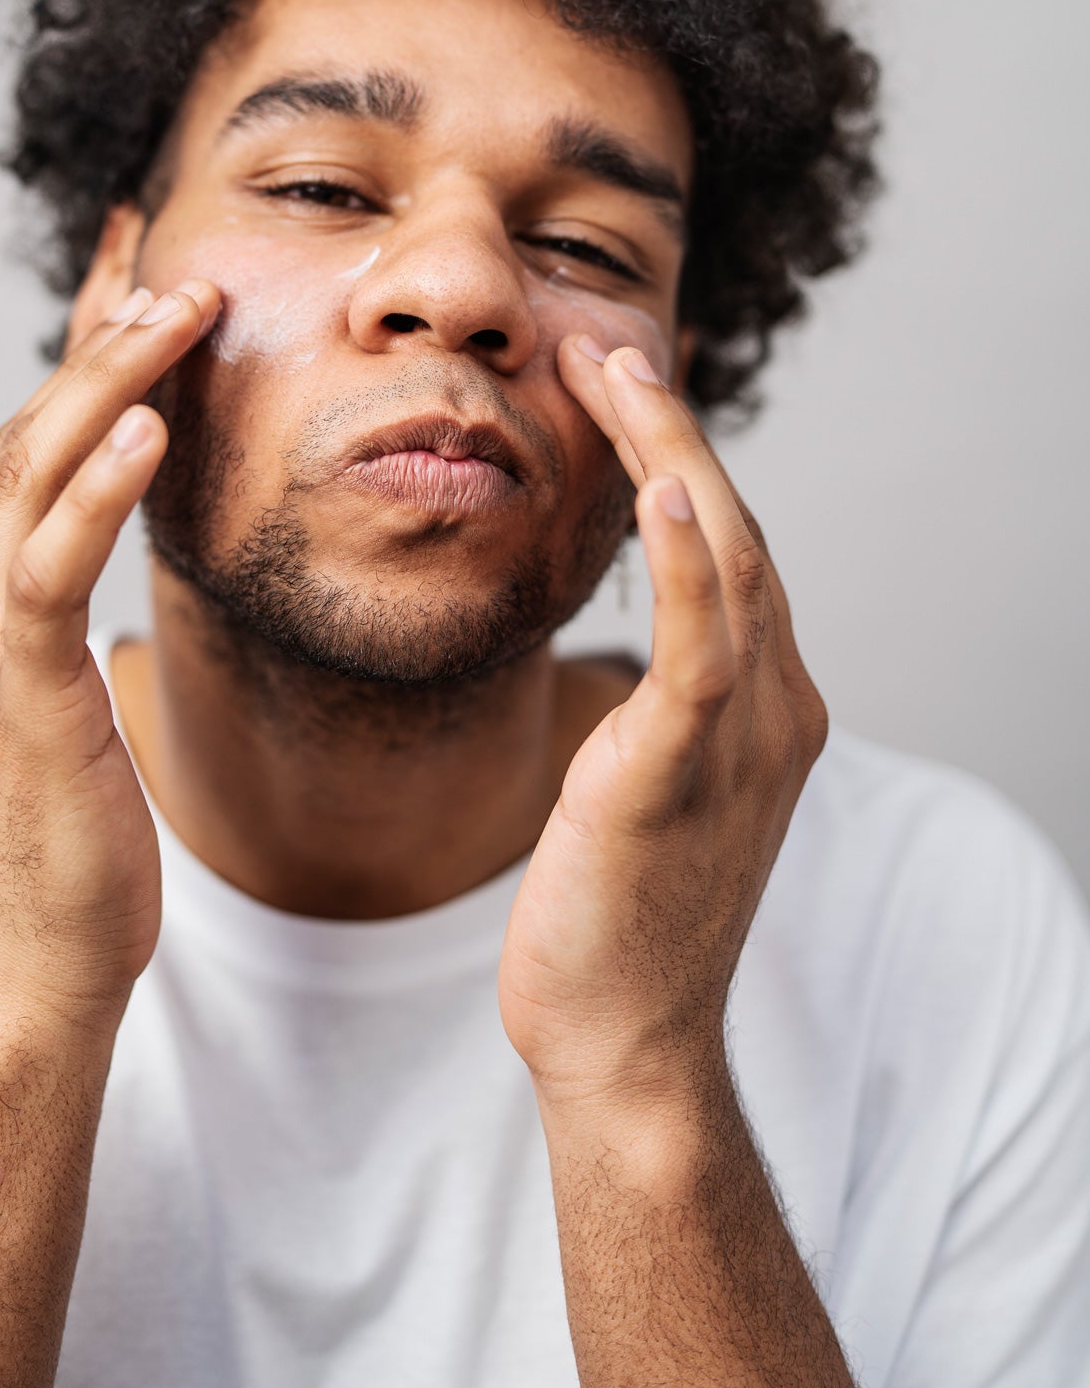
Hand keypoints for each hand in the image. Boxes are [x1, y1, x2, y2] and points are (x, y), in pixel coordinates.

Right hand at [0, 278, 220, 1029]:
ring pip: (30, 470)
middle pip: (20, 434)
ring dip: (109, 380)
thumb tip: (110, 552)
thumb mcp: (57, 695)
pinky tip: (148, 426)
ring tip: (182, 312)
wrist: (35, 961)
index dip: (82, 367)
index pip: (16, 447)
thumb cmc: (63, 832)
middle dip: (102, 348)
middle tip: (185, 282)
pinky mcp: (14, 683)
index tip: (146, 300)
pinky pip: (49, 561)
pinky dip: (97, 486)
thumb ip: (57, 609)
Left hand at [498, 341, 828, 1111]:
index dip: (680, 461)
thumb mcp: (649, 786)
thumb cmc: (619, 916)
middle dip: (673, 432)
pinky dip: (686, 562)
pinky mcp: (684, 773)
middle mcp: (778, 709)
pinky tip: (655, 491)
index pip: (732, 552)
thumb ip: (661, 708)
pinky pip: (699, 646)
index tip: (621, 390)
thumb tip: (630, 655)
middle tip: (609, 347)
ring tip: (615, 372)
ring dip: (671, 457)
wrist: (624, 1040)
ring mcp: (743, 740)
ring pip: (724, 563)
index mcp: (769, 707)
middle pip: (736, 533)